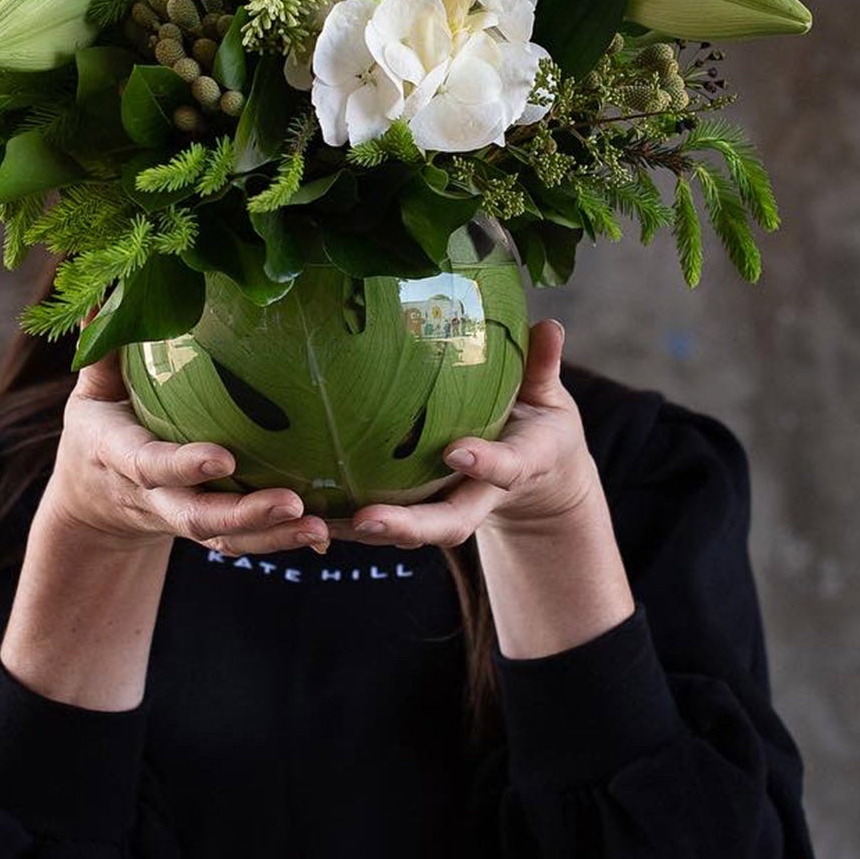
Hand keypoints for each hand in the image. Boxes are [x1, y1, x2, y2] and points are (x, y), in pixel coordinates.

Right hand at [36, 352, 327, 556]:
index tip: (223, 457)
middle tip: (293, 504)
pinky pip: (244, 542)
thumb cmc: (101, 426)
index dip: (183, 466)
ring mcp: (180, 518)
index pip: (149, 464)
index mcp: (118, 456)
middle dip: (243, 516)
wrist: (94, 500)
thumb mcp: (92, 387)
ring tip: (319, 526)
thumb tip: (108, 290)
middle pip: (195, 517)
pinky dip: (281, 541)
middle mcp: (152, 496)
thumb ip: (102, 347)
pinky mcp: (207, 530)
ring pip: (225, 539)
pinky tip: (323, 532)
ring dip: (272, 537)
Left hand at [328, 319, 600, 548]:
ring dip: (367, 532)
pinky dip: (351, 524)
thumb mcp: (549, 397)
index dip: (485, 464)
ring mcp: (451, 507)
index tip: (457, 453)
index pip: (506, 468)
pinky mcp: (424, 510)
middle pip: (448, 522)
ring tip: (322, 524)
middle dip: (410, 526)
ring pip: (412, 530)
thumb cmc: (537, 425)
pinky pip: (387, 523)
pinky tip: (309, 516)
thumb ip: (543, 367)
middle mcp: (481, 495)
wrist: (537, 476)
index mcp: (520, 464)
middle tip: (369, 520)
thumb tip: (549, 326)